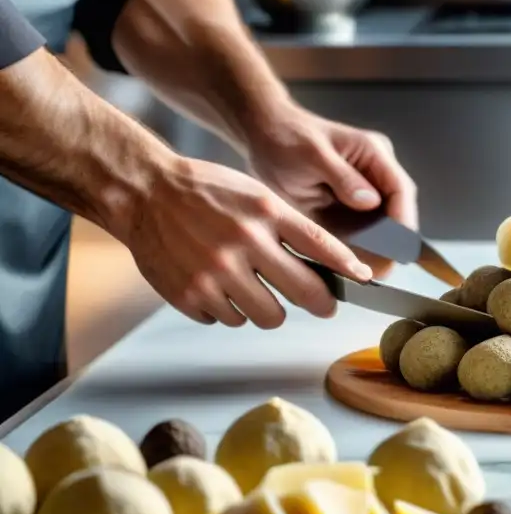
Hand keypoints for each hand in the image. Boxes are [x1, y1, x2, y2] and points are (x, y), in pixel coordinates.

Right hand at [124, 157, 371, 328]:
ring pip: (269, 317)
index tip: (363, 280)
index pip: (321, 246)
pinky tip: (217, 286)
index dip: (347, 269)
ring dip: (268, 309)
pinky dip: (228, 310)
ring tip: (254, 289)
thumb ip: (289, 228)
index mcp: (264, 213)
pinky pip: (227, 320)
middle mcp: (244, 242)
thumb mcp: (256, 195)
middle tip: (323, 305)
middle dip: (321, 303)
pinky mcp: (190, 294)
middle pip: (304, 293)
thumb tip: (331, 265)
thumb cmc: (205, 193)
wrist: (144, 193)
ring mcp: (216, 272)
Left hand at [246, 105, 417, 277]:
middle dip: (392, 244)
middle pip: (396, 214)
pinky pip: (361, 237)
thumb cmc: (286, 138)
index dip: (403, 220)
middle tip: (382, 271)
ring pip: (382, 230)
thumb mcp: (311, 154)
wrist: (263, 138)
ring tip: (368, 276)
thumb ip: (342, 176)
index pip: (401, 190)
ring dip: (377, 253)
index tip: (397, 247)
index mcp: (374, 154)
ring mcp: (364, 196)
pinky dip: (358, 253)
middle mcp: (375, 176)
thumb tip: (370, 201)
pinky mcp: (348, 212)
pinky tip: (350, 269)